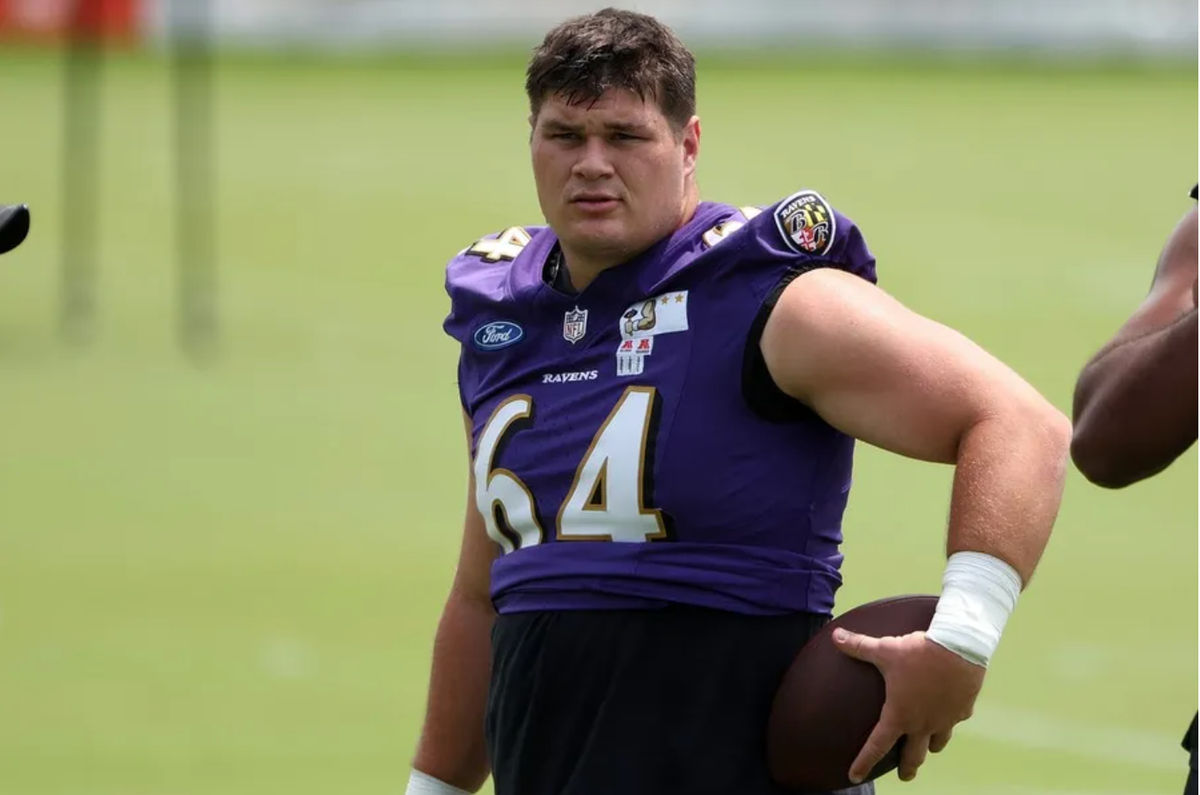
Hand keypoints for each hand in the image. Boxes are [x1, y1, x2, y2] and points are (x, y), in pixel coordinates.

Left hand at [833, 627, 984, 782]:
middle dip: (908, 768)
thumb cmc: (918, 652)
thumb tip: (834, 635)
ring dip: (929, 746)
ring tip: (926, 745)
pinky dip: (948, 720)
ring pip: (937, 743)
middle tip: (904, 776)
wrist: (960, 646)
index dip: (864, 762)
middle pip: (914, 756)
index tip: (853, 776)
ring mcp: (945, 720)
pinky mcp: (963, 710)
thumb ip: (858, 645)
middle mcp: (923, 724)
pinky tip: (947, 713)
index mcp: (900, 715)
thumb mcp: (884, 648)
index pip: (877, 746)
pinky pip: (954, 720)